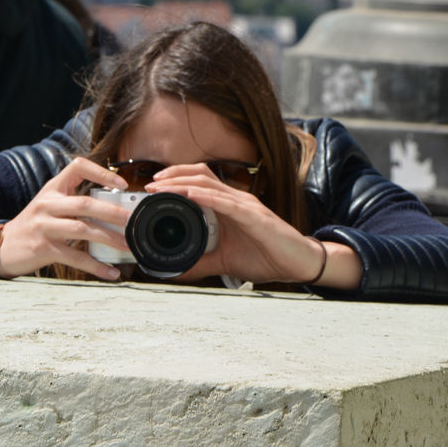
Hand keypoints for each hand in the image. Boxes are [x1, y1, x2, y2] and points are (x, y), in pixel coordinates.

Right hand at [0, 158, 132, 279]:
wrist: (1, 246)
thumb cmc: (33, 225)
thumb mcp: (49, 205)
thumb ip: (74, 201)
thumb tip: (114, 207)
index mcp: (53, 189)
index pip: (78, 167)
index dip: (102, 172)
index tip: (122, 184)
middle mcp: (48, 204)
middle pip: (85, 203)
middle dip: (113, 212)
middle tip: (132, 220)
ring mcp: (45, 227)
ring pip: (83, 230)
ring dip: (109, 239)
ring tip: (128, 245)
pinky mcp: (44, 249)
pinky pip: (76, 258)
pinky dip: (96, 266)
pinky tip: (111, 271)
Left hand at [144, 165, 328, 285]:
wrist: (298, 263)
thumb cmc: (267, 258)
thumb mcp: (224, 261)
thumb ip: (201, 263)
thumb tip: (175, 271)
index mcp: (228, 205)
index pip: (198, 182)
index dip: (174, 179)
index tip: (151, 189)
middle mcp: (235, 199)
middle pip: (199, 175)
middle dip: (172, 175)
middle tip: (149, 184)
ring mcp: (245, 205)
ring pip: (208, 184)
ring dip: (181, 183)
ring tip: (160, 187)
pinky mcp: (254, 216)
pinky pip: (226, 202)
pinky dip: (205, 197)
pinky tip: (189, 196)